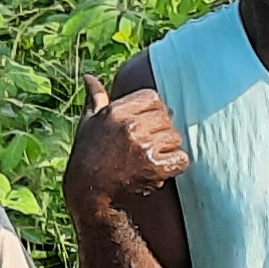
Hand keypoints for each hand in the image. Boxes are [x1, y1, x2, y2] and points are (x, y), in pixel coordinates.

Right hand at [67, 80, 188, 217]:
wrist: (87, 191)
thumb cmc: (88, 154)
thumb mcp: (89, 123)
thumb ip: (95, 98)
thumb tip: (89, 77)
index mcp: (115, 111)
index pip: (153, 98)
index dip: (155, 110)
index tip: (147, 124)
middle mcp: (129, 125)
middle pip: (167, 117)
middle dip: (162, 131)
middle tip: (150, 145)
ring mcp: (142, 145)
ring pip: (175, 138)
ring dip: (168, 149)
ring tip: (152, 157)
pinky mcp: (153, 166)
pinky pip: (181, 158)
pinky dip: (175, 165)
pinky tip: (162, 169)